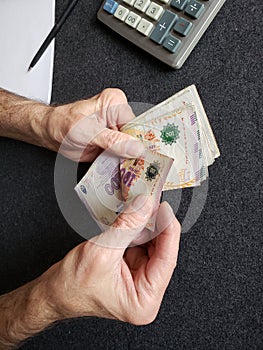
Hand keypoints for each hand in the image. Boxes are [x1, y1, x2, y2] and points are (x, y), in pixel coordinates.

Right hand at [40, 196, 180, 324]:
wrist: (55, 290)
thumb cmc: (73, 285)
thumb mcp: (103, 252)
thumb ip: (127, 226)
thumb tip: (145, 204)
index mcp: (145, 300)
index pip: (167, 260)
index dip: (169, 231)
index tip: (165, 208)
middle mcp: (146, 291)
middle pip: (161, 251)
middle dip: (156, 225)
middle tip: (153, 202)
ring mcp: (139, 279)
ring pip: (152, 245)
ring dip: (147, 224)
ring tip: (143, 206)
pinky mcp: (132, 267)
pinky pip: (141, 243)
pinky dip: (138, 228)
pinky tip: (135, 216)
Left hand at [43, 88, 144, 160]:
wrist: (51, 134)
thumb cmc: (63, 124)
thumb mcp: (87, 132)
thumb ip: (112, 141)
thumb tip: (135, 148)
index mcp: (115, 103)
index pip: (137, 124)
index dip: (140, 141)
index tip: (142, 156)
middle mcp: (118, 116)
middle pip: (137, 137)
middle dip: (135, 152)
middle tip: (135, 166)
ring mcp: (117, 131)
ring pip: (132, 148)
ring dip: (129, 160)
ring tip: (126, 168)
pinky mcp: (113, 144)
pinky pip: (123, 155)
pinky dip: (122, 164)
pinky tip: (121, 169)